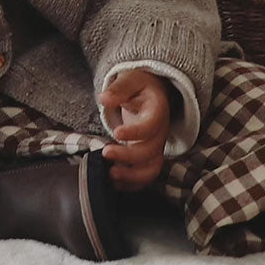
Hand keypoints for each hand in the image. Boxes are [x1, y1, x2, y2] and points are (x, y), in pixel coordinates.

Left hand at [97, 69, 170, 191]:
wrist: (151, 95)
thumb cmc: (139, 87)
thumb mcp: (130, 80)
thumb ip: (119, 88)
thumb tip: (104, 99)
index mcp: (157, 111)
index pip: (151, 126)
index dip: (135, 132)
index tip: (116, 133)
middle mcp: (160, 132)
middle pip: (151, 151)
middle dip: (128, 157)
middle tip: (105, 153)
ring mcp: (156, 147)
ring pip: (152, 169)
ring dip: (131, 177)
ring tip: (110, 176)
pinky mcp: (149, 158)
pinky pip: (145, 176)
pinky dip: (131, 184)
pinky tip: (113, 183)